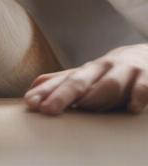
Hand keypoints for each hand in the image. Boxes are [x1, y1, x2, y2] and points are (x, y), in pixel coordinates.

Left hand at [24, 44, 147, 115]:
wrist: (146, 55)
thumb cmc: (109, 72)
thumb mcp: (86, 76)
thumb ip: (61, 82)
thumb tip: (32, 89)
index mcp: (84, 72)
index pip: (61, 82)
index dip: (45, 93)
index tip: (30, 104)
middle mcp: (100, 70)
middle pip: (79, 81)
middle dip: (62, 95)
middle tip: (47, 110)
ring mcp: (124, 72)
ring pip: (109, 84)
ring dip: (96, 95)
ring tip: (84, 106)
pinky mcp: (147, 77)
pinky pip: (143, 87)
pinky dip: (138, 95)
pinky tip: (132, 108)